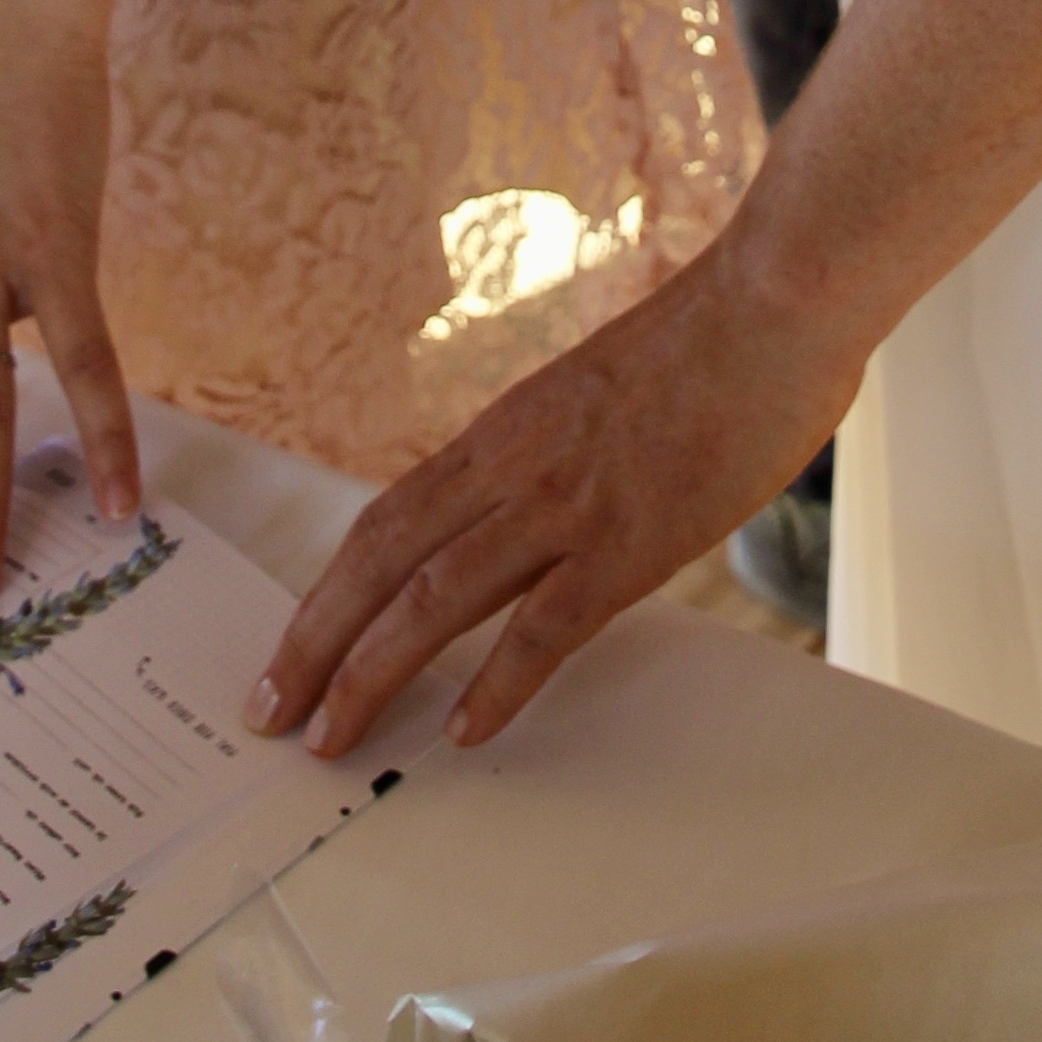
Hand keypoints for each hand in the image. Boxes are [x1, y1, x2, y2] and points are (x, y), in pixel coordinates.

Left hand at [245, 235, 858, 755]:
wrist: (775, 302)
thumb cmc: (709, 343)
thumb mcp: (597, 396)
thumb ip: (555, 453)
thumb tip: (536, 512)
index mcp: (503, 432)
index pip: (385, 521)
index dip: (326, 592)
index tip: (292, 650)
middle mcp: (512, 466)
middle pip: (380, 562)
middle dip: (312, 643)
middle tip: (266, 712)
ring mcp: (567, 502)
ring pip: (434, 597)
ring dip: (371, 672)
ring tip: (329, 738)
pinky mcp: (631, 537)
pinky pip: (546, 624)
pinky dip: (498, 682)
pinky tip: (465, 731)